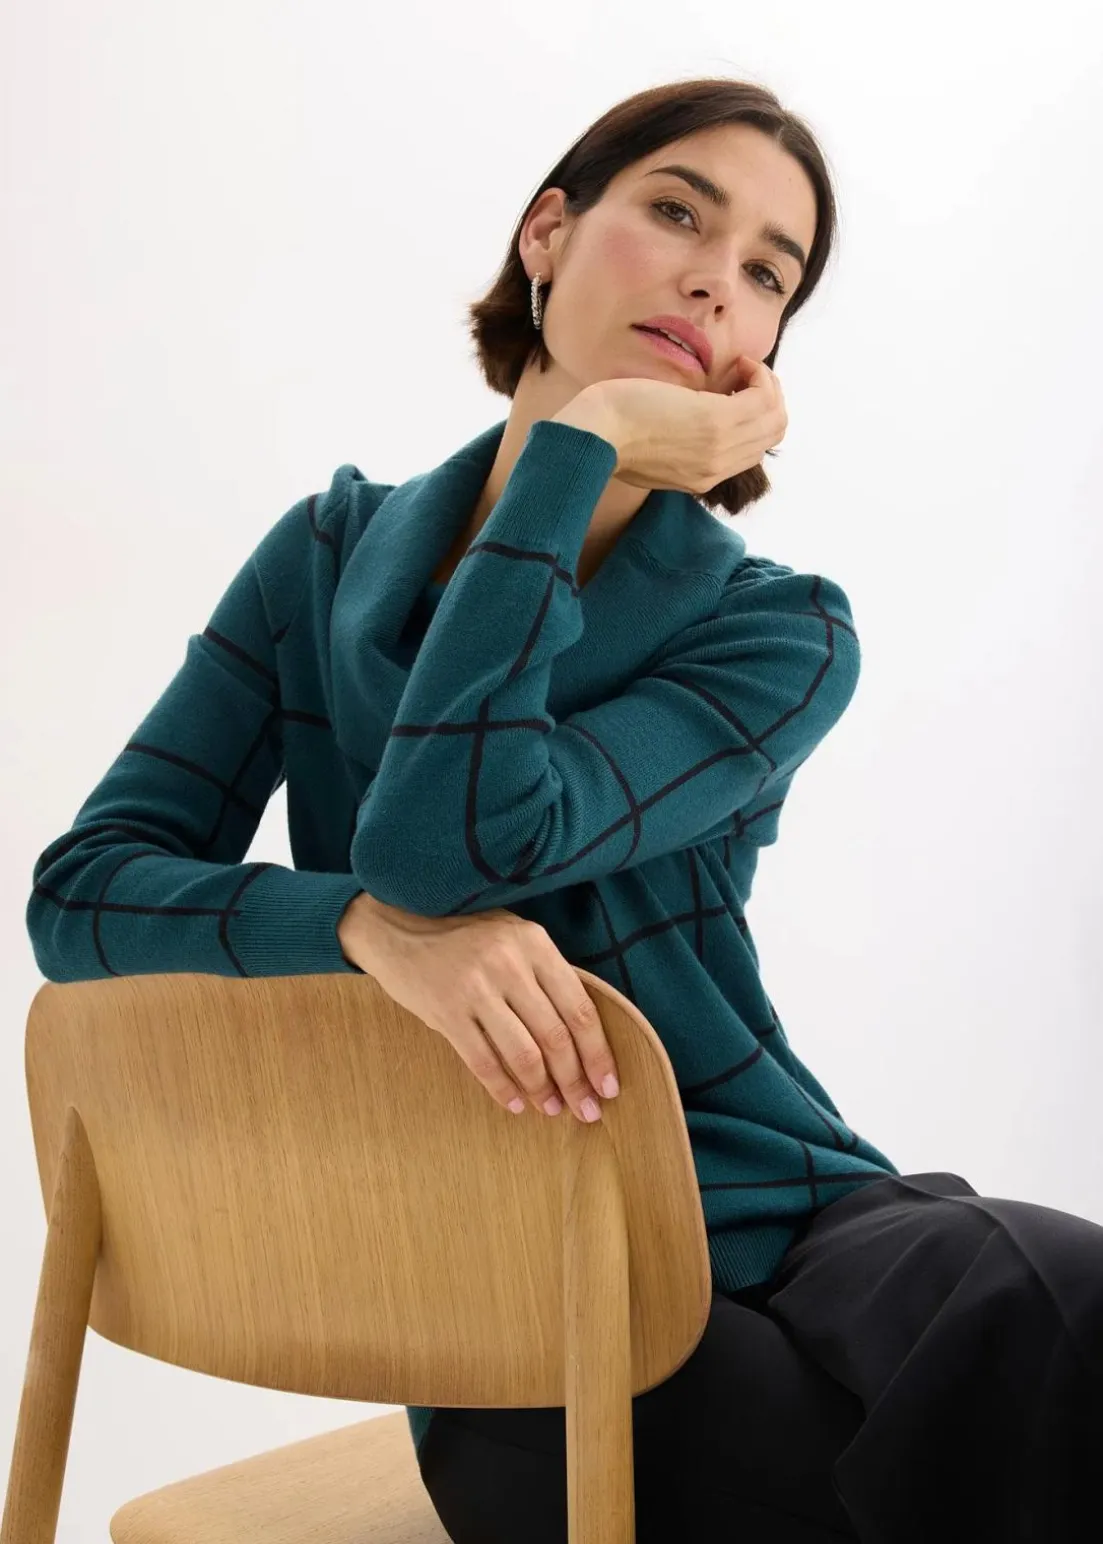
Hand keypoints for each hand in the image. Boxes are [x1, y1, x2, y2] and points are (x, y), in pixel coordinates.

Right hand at [337, 892, 619, 1123]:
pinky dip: (502, 1089)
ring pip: (524, 1054)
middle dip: (576, 1081)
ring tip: (552, 1109)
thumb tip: (582, 1039)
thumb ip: (544, 976)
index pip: (580, 1008)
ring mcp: (476, 987)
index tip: (609, 1086)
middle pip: (556, 1036)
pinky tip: (515, 1104)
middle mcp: (510, 963)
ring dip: (543, 1090)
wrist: (398, 925)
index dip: (598, 1054)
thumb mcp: (512, 939)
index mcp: (535, 943)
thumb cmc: (465, 936)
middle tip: (587, 1110)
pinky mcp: (446, 1010)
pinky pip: (482, 1062)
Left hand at [554, 355, 786, 494]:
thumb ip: (679, 444)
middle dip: (767, 398)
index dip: (753, 418)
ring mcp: (719, 447)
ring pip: (776, 418)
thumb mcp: (651, 449)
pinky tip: (738, 363)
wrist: (591, 434)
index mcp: (702, 477)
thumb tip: (690, 416)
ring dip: (766, 384)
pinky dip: (759, 376)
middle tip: (743, 374)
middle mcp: (717, 468)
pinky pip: (763, 400)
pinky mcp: (715, 422)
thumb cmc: (608, 433)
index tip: (732, 390)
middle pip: (772, 435)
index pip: (752, 452)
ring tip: (741, 367)